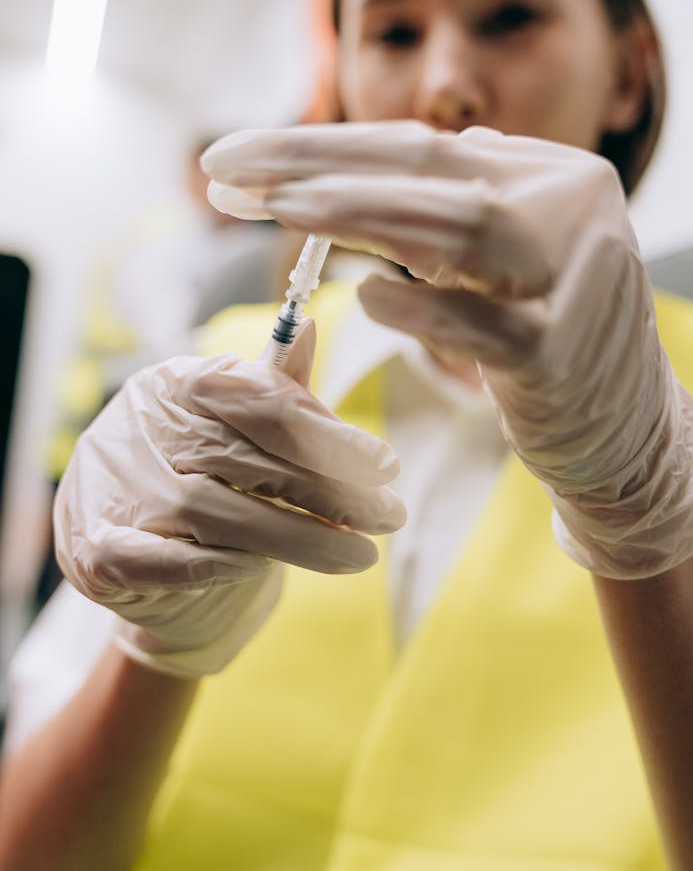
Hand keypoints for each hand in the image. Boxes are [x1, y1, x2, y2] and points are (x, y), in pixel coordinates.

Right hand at [54, 322, 404, 676]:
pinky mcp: (99, 552)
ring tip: (358, 555)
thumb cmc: (209, 482)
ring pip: (212, 510)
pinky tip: (264, 568)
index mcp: (178, 382)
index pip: (258, 399)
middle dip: (328, 491)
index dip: (327, 434)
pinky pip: (170, 559)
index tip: (386, 466)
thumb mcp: (241, 432)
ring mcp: (114, 487)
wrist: (142, 569)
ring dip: (296, 537)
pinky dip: (222, 564)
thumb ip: (276, 393)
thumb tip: (309, 328)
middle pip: (244, 457)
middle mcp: (141, 425)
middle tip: (389, 517)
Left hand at [203, 121, 692, 578]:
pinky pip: (489, 327)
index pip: (419, 144)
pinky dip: (427, 311)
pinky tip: (368, 298)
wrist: (626, 429)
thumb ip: (438, 209)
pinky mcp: (566, 355)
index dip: (319, 146)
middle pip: (429, 169)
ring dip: (362, 213)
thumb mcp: (493, 258)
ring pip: (465, 227)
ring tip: (281, 206)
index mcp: (547, 174)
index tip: (233, 156)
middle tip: (225, 168)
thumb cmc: (542, 337)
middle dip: (318, 165)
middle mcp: (571, 206)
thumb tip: (341, 167)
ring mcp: (576, 278)